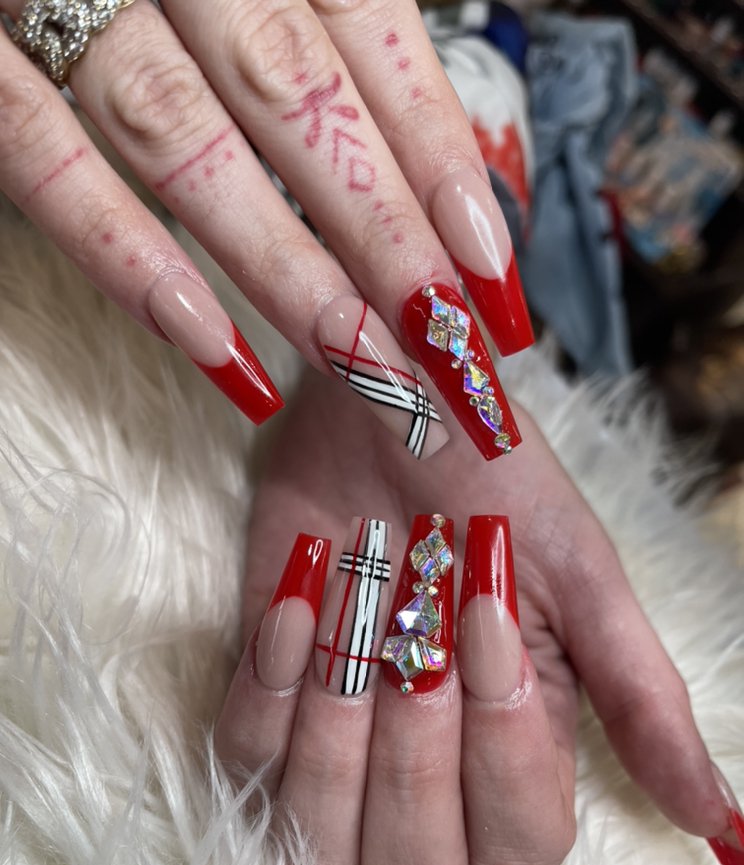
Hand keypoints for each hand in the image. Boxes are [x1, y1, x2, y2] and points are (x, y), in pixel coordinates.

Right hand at [0, 0, 531, 457]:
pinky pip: (47, 162)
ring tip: (363, 367)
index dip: (441, 162)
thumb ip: (319, 46)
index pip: (373, 36)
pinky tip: (219, 352)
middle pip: (296, 99)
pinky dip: (132, 261)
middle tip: (449, 351)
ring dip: (286, 267)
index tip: (495, 278)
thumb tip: (420, 186)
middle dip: (384, 236)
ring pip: (185, 138)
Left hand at [215, 368, 734, 864]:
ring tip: (353, 612)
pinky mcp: (266, 698)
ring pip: (317, 843)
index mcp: (520, 749)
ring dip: (335, 731)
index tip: (487, 620)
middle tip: (418, 629)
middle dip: (415, 755)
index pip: (519, 851)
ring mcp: (338, 744)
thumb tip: (715, 819)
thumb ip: (640, 697)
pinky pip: (243, 760)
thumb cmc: (492, 485)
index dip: (503, 759)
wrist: (389, 409)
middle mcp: (430, 771)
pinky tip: (298, 599)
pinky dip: (268, 687)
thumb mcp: (579, 576)